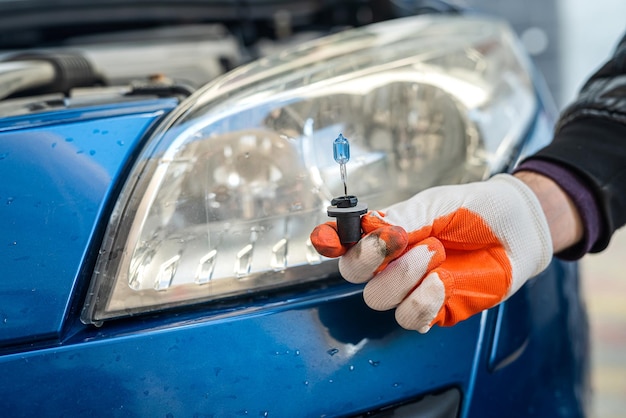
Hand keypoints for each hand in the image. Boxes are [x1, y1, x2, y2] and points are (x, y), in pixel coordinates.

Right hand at [310, 174, 552, 332]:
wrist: (519, 230)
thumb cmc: (478, 210)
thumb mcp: (437, 204)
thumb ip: (403, 220)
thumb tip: (369, 231)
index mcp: (385, 233)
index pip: (344, 241)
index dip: (329, 242)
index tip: (328, 239)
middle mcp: (391, 261)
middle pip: (351, 274)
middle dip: (368, 259)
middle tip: (399, 242)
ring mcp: (411, 287)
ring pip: (378, 299)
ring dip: (403, 277)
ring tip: (435, 253)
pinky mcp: (435, 309)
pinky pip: (411, 318)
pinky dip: (423, 300)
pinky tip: (443, 281)